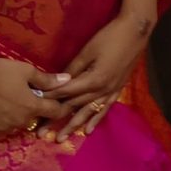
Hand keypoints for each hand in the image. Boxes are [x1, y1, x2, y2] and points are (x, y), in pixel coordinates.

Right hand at [0, 54, 73, 137]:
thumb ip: (48, 80)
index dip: (60, 107)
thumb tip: (68, 80)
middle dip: (34, 109)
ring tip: (8, 101)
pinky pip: (0, 128)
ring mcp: (3, 128)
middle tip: (26, 96)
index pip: (55, 112)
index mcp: (32, 107)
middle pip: (34, 118)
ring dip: (17, 116)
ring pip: (16, 124)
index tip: (61, 103)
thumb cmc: (0, 70)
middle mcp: (20, 122)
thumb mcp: (26, 71)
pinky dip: (0, 121)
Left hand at [51, 10, 151, 137]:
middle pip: (74, 106)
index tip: (35, 106)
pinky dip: (95, 120)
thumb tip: (58, 80)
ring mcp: (110, 92)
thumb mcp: (88, 50)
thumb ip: (73, 67)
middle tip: (41, 133)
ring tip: (60, 139)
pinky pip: (104, 109)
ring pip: (88, 112)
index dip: (49, 99)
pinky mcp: (117, 90)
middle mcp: (101, 90)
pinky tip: (88, 131)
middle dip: (56, 119)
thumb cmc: (110, 37)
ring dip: (73, 126)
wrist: (136, 32)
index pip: (66, 92)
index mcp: (93, 80)